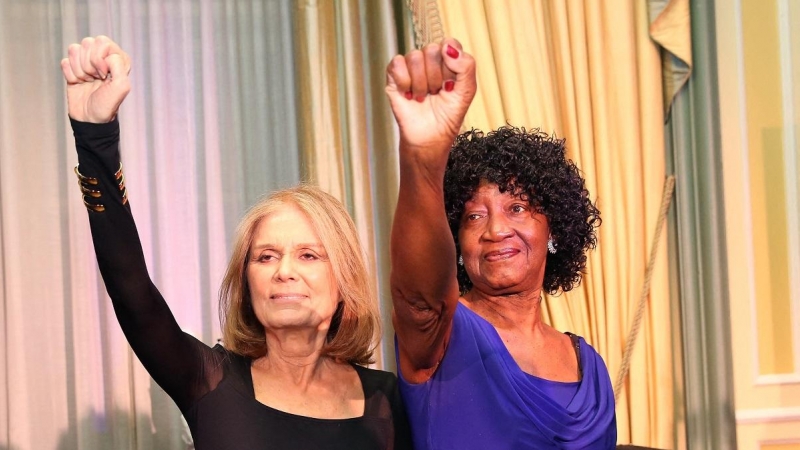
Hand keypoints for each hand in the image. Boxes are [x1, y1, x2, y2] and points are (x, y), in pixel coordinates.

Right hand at [60, 36, 130, 122]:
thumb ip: (118, 65)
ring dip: (80, 70)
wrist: (90, 118)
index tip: (104, 75)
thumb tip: (105, 56)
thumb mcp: (122, 86)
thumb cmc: (108, 104)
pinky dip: (70, 74)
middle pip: (88, 43)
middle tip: (96, 78)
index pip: (103, 42)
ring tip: (88, 81)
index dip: (100, 59)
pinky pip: (65, 61)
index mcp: (118, 58)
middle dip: (89, 63)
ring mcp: (86, 62)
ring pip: (74, 49)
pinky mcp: (72, 68)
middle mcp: (103, 57)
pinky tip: (78, 83)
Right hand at [385, 38, 475, 152]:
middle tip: (436, 93)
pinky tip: (408, 94)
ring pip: (415, 57)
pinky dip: (405, 82)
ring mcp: (411, 66)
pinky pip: (397, 63)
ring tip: (422, 97)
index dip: (450, 65)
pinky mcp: (394, 75)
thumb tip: (447, 47)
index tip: (450, 84)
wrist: (429, 137)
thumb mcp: (467, 91)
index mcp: (448, 59)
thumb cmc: (448, 115)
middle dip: (435, 77)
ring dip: (421, 84)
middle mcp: (428, 60)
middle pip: (431, 49)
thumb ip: (466, 65)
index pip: (449, 44)